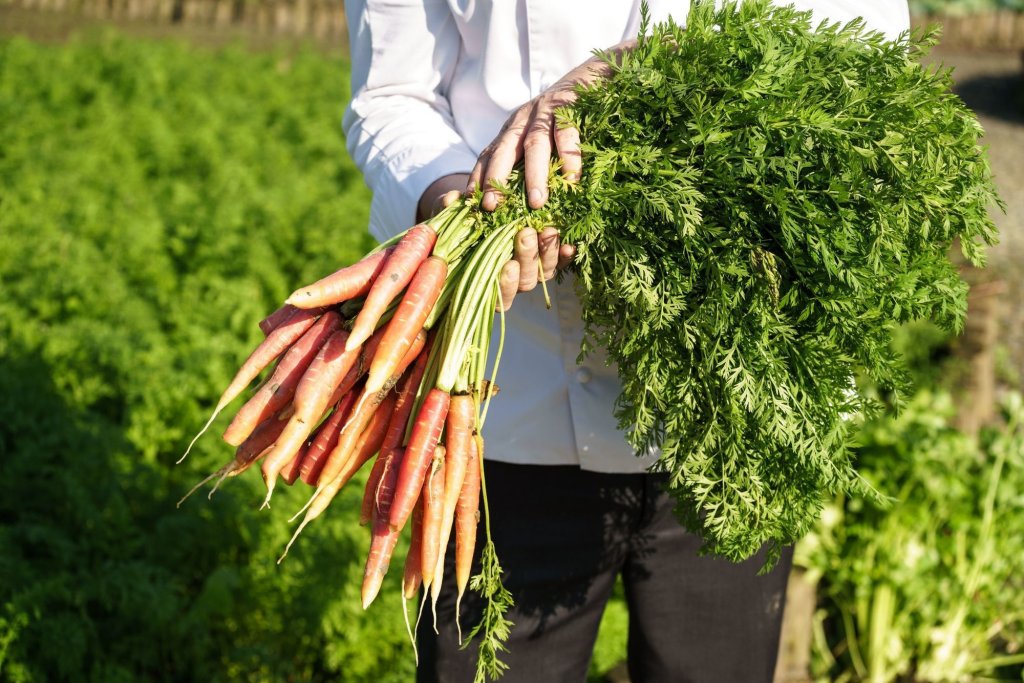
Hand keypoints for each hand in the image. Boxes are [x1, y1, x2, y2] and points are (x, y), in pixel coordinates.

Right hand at [418, 174, 574, 311]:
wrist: (487, 211)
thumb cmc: (463, 220)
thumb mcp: (453, 212)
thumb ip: (450, 208)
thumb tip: (452, 199)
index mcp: (487, 280)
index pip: (500, 297)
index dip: (506, 286)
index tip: (508, 266)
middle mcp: (512, 280)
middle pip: (526, 281)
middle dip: (527, 257)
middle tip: (525, 233)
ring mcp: (532, 268)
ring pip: (544, 271)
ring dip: (547, 252)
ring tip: (547, 229)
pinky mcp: (549, 256)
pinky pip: (560, 261)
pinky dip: (564, 254)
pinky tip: (568, 244)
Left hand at [467, 38, 634, 212]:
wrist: (593, 74)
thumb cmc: (568, 114)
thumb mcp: (542, 134)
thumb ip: (530, 158)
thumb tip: (523, 200)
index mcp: (514, 128)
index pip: (489, 153)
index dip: (478, 177)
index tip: (470, 201)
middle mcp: (524, 118)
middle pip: (504, 150)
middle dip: (495, 178)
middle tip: (491, 205)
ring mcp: (546, 110)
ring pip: (535, 144)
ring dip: (534, 175)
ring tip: (536, 203)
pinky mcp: (570, 105)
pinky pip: (567, 134)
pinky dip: (570, 157)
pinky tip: (572, 180)